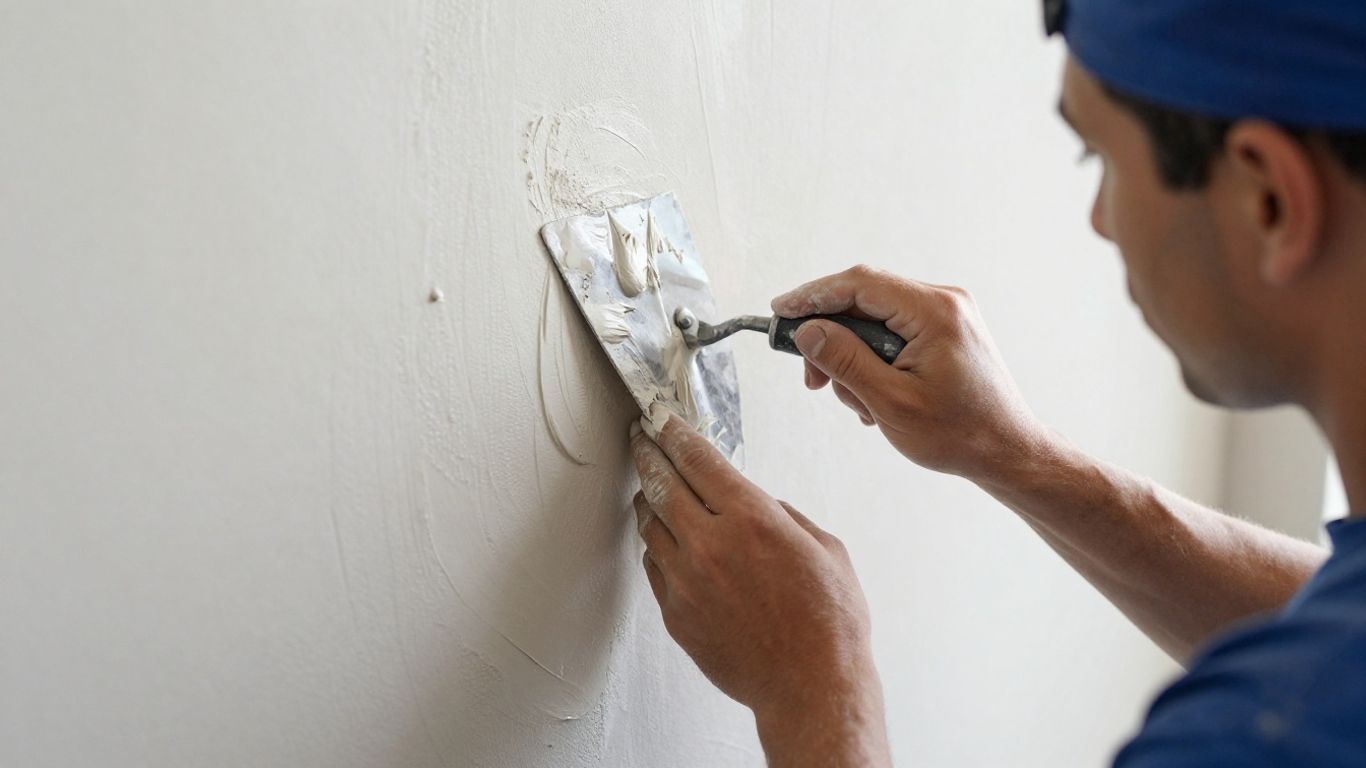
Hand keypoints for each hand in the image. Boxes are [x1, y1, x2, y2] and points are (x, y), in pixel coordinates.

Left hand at [629, 407, 888, 764]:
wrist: (812, 687)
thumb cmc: (829, 622)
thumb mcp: (824, 547)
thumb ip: (782, 516)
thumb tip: (754, 502)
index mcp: (752, 519)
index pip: (698, 459)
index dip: (673, 432)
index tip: (660, 418)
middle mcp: (711, 545)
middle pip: (661, 484)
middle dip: (647, 454)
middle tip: (639, 439)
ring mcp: (687, 582)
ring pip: (650, 526)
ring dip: (647, 500)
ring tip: (648, 487)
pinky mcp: (677, 615)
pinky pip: (655, 568)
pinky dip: (657, 547)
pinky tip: (664, 541)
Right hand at [772, 264, 1046, 482]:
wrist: (1006, 451)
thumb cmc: (959, 433)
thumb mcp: (890, 402)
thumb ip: (845, 361)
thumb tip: (807, 331)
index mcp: (935, 311)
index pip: (859, 283)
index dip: (813, 295)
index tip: (780, 312)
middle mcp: (944, 302)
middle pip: (864, 298)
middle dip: (831, 336)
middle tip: (812, 377)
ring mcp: (946, 314)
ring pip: (875, 318)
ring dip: (852, 356)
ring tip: (857, 401)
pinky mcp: (944, 330)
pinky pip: (893, 331)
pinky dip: (873, 359)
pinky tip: (874, 396)